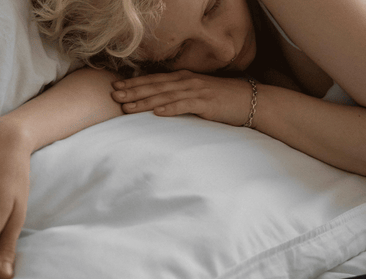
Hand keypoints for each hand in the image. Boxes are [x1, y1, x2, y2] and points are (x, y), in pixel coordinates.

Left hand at [111, 70, 253, 126]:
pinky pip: (185, 105)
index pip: (154, 80)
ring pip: (166, 96)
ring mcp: (197, 91)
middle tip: (114, 96)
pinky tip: (157, 113)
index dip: (134, 84)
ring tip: (128, 107)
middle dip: (133, 91)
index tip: (116, 88)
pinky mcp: (207, 103)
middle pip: (155, 86)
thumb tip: (161, 103)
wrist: (250, 100)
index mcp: (184, 78)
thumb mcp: (199, 94)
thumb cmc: (224, 99)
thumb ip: (181, 95)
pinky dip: (170, 108)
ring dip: (146, 102)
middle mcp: (187, 81)